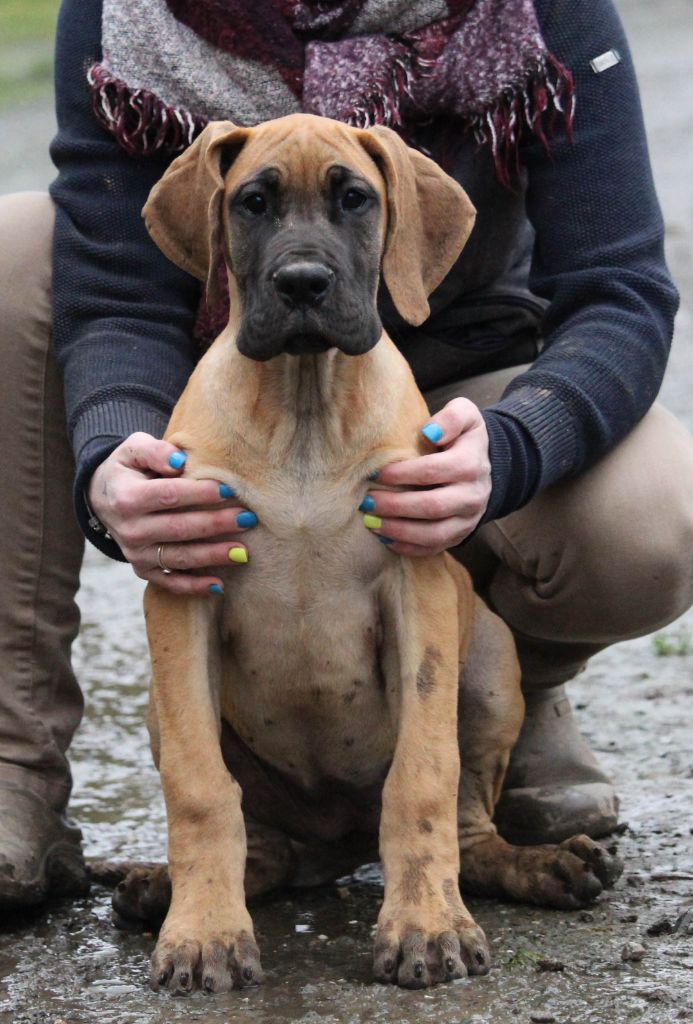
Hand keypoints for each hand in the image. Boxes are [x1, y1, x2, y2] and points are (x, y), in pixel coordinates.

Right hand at [88, 432, 256, 594]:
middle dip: (215, 525)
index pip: (169, 496)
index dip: (199, 494)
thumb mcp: (134, 449)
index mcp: (127, 498)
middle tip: (247, 519)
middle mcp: (130, 530)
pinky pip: (169, 582)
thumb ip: (156, 451)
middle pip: (179, 529)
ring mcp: (136, 553)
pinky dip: (193, 587)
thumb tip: (180, 461)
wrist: (104, 497)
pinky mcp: (143, 569)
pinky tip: (219, 585)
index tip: (229, 490)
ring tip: (242, 553)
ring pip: (179, 558)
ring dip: (212, 556)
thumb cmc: (130, 468)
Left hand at [362, 398, 490, 556]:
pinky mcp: (460, 535)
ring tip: (371, 523)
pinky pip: (434, 547)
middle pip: (432, 506)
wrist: (483, 464)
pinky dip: (408, 547)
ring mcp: (468, 519)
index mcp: (471, 464)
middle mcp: (473, 495)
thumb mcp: (465, 415)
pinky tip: (385, 538)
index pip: (433, 471)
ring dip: (399, 531)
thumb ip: (451, 417)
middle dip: (395, 506)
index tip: (375, 474)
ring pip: (434, 533)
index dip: (402, 474)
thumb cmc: (462, 437)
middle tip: (366, 502)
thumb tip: (429, 431)